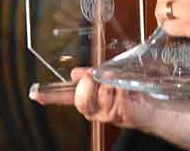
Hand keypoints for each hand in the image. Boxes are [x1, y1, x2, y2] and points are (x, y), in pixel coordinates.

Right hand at [31, 68, 163, 132]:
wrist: (153, 103)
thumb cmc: (130, 89)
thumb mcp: (106, 77)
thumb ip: (90, 76)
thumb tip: (75, 74)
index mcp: (88, 99)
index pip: (64, 97)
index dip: (50, 96)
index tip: (36, 93)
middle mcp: (94, 110)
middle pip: (80, 99)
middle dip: (88, 84)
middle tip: (97, 77)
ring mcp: (107, 114)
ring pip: (99, 93)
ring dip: (110, 84)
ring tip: (119, 86)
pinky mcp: (121, 113)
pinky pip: (116, 93)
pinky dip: (122, 86)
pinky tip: (127, 91)